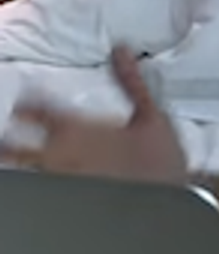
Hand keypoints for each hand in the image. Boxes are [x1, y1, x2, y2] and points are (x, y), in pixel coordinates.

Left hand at [0, 46, 187, 184]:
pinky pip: (43, 187)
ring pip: (28, 170)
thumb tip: (120, 51)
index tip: (23, 98)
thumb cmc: (160, 158)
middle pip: (21, 147)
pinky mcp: (70, 198)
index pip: (43, 111)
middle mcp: (65, 155)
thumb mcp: (151, 114)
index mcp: (81, 130)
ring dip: (17, 161)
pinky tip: (35, 180)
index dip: (28, 102)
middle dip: (7, 141)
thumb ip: (131, 81)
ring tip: (8, 157)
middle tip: (1, 136)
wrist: (166, 202)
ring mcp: (64, 180)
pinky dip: (35, 180)